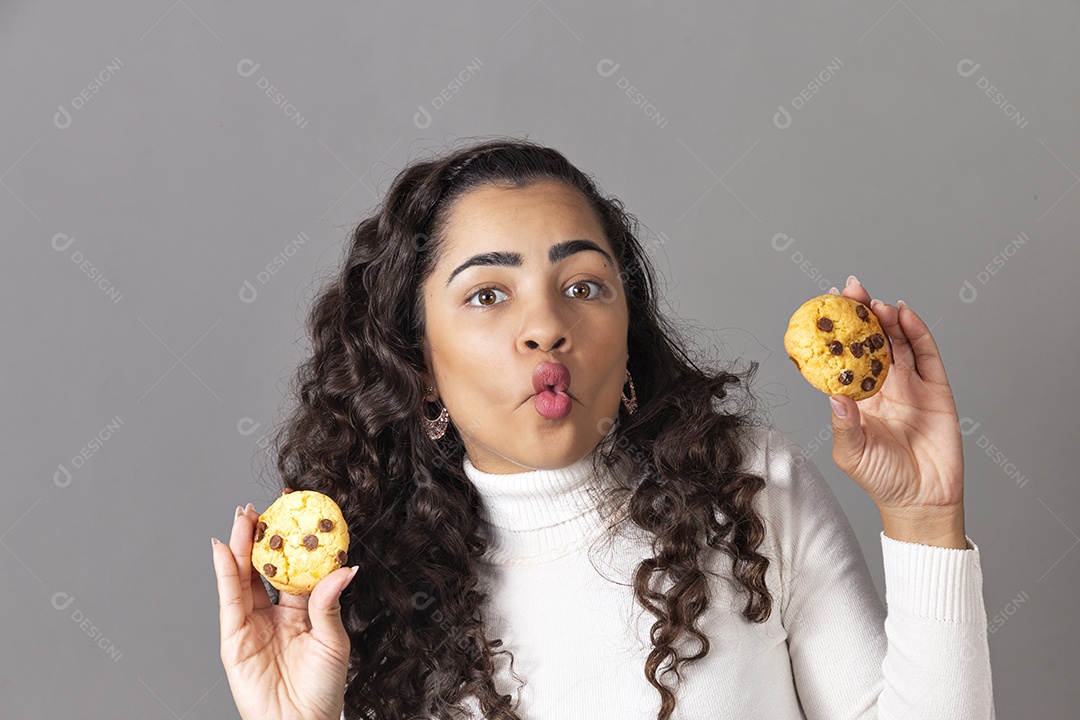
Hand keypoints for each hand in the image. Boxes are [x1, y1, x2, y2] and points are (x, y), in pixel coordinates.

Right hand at [211, 503, 358, 719]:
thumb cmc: (323, 692)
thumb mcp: (334, 641)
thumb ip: (329, 602)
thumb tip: (346, 568)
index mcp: (302, 613)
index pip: (294, 570)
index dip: (292, 543)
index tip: (294, 513)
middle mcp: (274, 615)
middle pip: (263, 569)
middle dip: (259, 538)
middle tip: (260, 507)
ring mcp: (252, 625)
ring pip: (243, 578)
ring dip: (239, 547)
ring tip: (241, 517)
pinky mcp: (234, 639)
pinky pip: (228, 600)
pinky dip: (224, 573)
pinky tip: (222, 550)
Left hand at [826, 276, 966, 547]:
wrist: (922, 500)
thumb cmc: (881, 479)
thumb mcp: (852, 453)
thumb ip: (844, 425)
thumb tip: (834, 397)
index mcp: (858, 398)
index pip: (844, 357)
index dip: (837, 333)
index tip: (824, 308)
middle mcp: (883, 386)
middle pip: (872, 341)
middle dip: (861, 315)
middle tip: (850, 289)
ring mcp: (910, 385)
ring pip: (898, 342)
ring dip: (887, 320)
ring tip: (875, 303)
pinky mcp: (937, 390)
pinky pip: (927, 355)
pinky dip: (918, 333)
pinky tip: (905, 315)